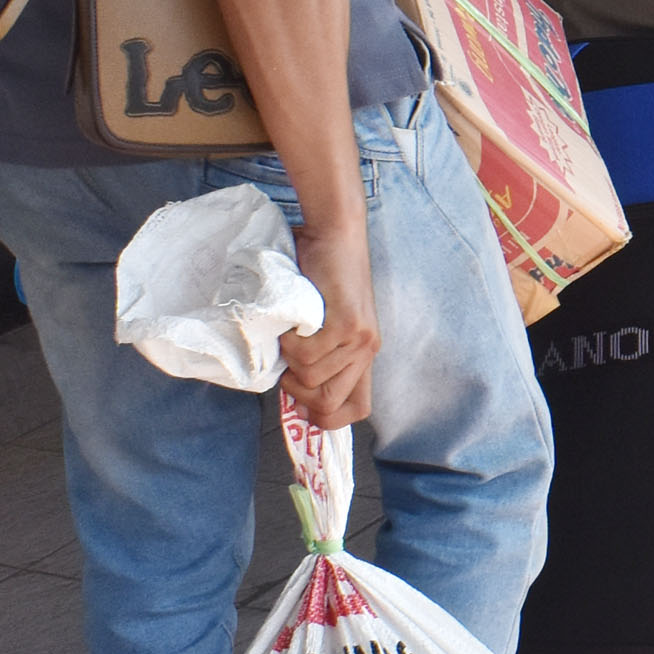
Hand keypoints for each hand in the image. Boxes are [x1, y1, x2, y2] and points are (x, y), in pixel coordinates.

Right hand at [281, 217, 382, 430]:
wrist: (334, 234)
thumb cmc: (321, 275)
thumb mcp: (327, 321)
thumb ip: (320, 354)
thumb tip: (292, 392)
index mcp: (364, 354)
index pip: (358, 409)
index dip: (327, 419)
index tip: (300, 408)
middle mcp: (367, 351)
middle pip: (330, 404)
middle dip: (298, 393)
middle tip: (286, 365)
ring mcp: (360, 339)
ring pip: (312, 378)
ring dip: (289, 360)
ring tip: (290, 332)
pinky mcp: (347, 323)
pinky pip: (306, 354)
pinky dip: (288, 342)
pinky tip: (292, 321)